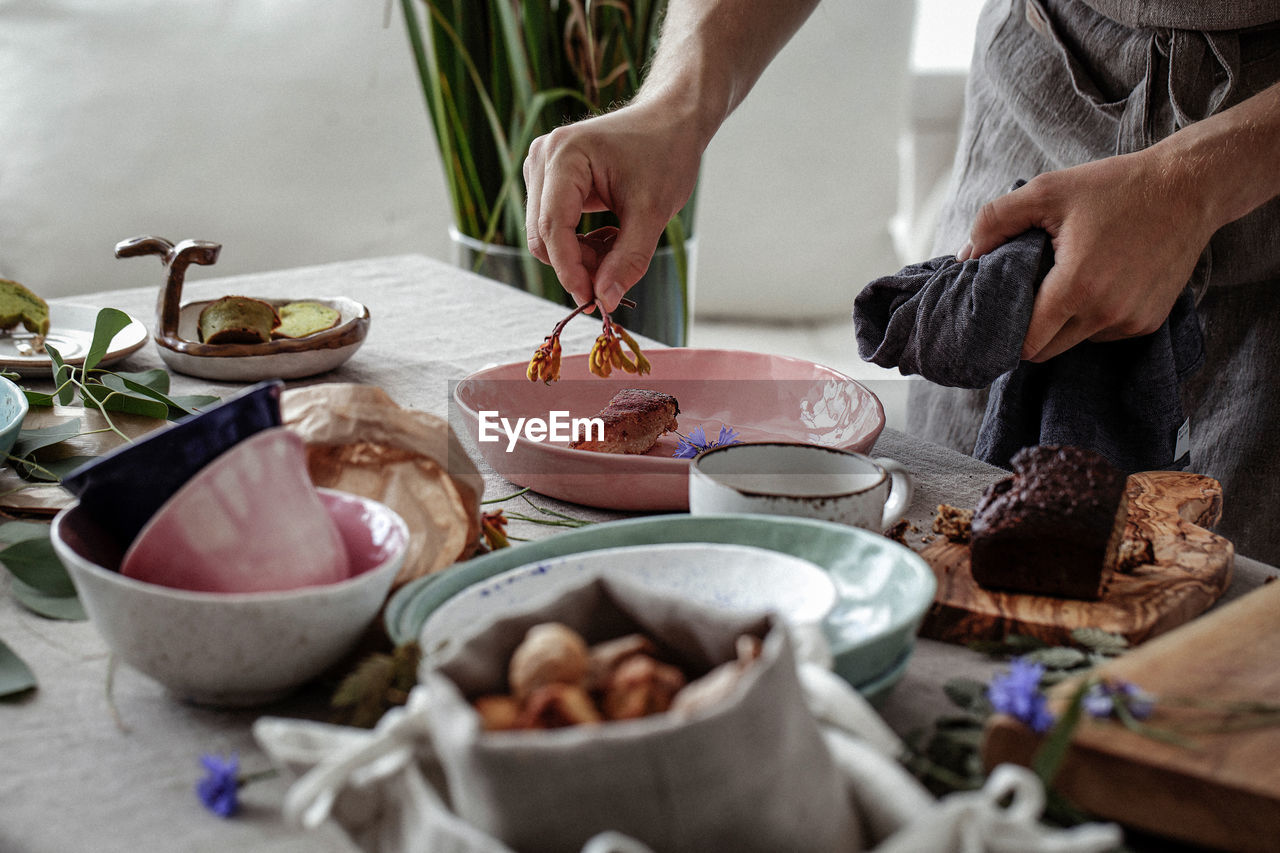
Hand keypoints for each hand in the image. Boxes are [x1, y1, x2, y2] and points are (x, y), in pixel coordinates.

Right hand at [523, 102, 701, 311]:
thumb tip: (603, 300)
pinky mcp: (549, 179)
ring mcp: (542, 167)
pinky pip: (553, 226)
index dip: (569, 270)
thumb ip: (628, 259)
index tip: (592, 300)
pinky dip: (579, 242)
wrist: (670, 121)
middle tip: (615, 276)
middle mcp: (542, 157)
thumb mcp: (653, 212)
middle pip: (542, 235)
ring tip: (619, 246)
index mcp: (564, 156)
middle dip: (576, 264)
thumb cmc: (665, 154)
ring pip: (546, 235)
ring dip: (579, 255)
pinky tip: (610, 235)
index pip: (552, 227)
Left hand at [958, 151, 1216, 361]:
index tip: (995, 316)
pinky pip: (1104, 334)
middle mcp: (1105, 314)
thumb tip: (966, 256)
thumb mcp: (1047, 191)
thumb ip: (996, 221)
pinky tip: (1095, 283)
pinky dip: (1091, 318)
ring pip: (1074, 343)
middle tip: (1022, 298)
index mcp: (1076, 287)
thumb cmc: (1115, 186)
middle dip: (1028, 331)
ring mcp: (1130, 322)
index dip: (1004, 334)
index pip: (1025, 343)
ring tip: (1061, 282)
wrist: (1189, 187)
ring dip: (1060, 324)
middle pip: (1045, 351)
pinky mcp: (1149, 322)